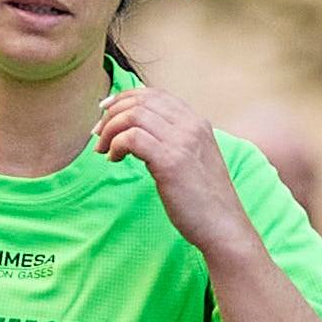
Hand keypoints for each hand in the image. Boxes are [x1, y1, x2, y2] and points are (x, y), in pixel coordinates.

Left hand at [91, 86, 251, 258]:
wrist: (224, 226)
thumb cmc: (204, 201)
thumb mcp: (193, 160)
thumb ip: (173, 142)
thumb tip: (138, 134)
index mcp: (197, 123)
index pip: (157, 94)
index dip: (127, 97)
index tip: (107, 110)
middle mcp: (191, 126)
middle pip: (142, 100)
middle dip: (113, 112)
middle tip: (98, 132)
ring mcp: (182, 142)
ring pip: (134, 115)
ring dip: (110, 129)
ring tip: (103, 149)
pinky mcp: (170, 162)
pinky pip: (132, 138)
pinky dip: (116, 145)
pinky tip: (113, 160)